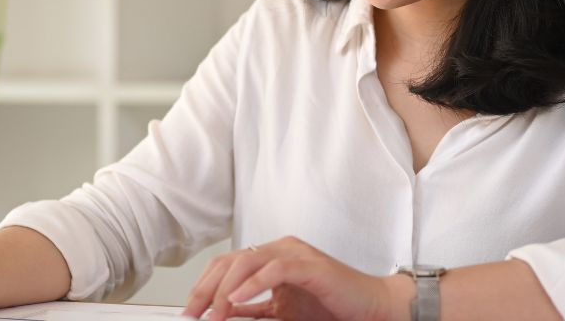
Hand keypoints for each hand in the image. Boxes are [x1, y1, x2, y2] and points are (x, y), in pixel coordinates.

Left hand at [182, 236, 405, 320]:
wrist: (373, 307)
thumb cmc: (334, 307)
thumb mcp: (283, 312)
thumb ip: (254, 309)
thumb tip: (224, 313)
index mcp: (273, 259)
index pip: (227, 265)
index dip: (204, 286)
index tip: (191, 311)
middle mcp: (281, 251)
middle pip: (230, 261)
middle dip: (206, 288)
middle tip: (193, 313)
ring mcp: (295, 255)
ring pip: (247, 262)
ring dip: (225, 290)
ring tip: (213, 313)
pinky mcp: (310, 265)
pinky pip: (274, 270)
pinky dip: (252, 284)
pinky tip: (237, 301)